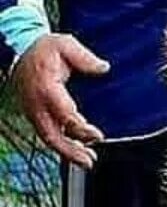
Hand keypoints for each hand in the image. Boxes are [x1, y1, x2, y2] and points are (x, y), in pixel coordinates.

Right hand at [11, 34, 108, 168]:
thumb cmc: (46, 49)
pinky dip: (63, 146)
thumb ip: (84, 57)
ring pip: (49, 138)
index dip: (80, 127)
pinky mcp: (36, 116)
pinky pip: (48, 135)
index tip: (97, 136)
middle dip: (71, 151)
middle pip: (51, 135)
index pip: (63, 114)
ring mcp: (34, 111)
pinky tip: (78, 152)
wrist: (23, 50)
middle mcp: (37, 104)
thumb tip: (103, 68)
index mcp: (46, 87)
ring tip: (88, 162)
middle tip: (90, 161)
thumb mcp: (64, 44)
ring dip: (68, 153)